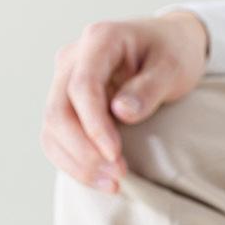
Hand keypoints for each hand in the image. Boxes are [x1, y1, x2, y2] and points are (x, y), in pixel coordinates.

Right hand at [41, 10, 208, 191]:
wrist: (169, 46)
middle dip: (85, 151)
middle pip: (58, 111)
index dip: (95, 126)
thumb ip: (149, 88)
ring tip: (113, 184)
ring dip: (78, 163)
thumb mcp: (172, 67)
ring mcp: (64, 81)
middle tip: (119, 175)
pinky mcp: (66, 103)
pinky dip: (74, 163)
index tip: (116, 156)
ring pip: (52, 129)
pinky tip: (102, 181)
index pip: (82, 86)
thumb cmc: (173, 53)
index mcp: (98, 40)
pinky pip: (56, 138)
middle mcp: (72, 58)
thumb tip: (120, 112)